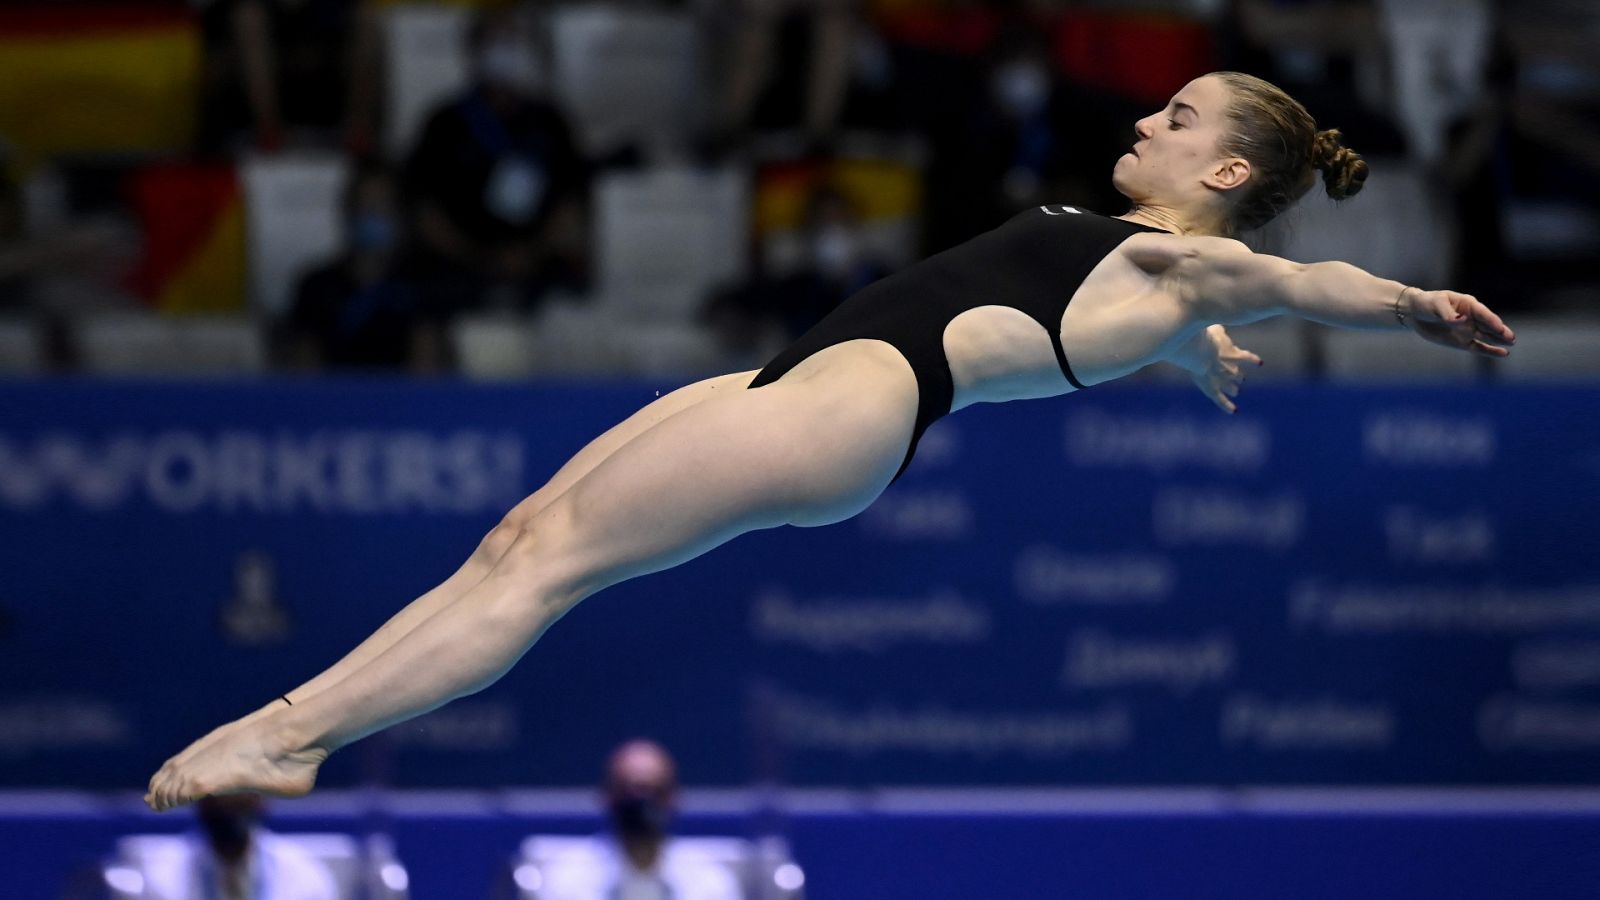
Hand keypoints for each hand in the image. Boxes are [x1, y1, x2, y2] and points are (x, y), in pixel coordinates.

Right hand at [1182, 324, 1261, 414]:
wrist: (1199, 350)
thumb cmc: (1206, 336)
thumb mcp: (1215, 328)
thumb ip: (1219, 330)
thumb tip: (1219, 327)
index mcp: (1234, 354)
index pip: (1246, 358)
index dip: (1252, 360)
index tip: (1259, 362)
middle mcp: (1231, 368)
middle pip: (1238, 374)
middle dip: (1239, 376)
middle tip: (1242, 378)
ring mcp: (1222, 380)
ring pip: (1231, 386)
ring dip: (1234, 388)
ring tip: (1237, 391)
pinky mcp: (1212, 389)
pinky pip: (1221, 400)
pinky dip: (1227, 406)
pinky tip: (1234, 411)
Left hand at [1400, 288, 1515, 356]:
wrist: (1414, 313)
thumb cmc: (1426, 303)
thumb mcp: (1436, 305)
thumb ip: (1449, 314)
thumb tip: (1464, 321)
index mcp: (1468, 304)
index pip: (1482, 313)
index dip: (1491, 320)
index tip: (1499, 327)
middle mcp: (1472, 318)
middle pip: (1489, 325)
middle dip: (1500, 331)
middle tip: (1511, 338)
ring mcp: (1469, 330)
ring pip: (1487, 336)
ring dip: (1498, 340)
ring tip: (1511, 344)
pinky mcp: (1462, 342)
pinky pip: (1479, 347)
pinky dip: (1489, 351)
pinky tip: (1503, 353)